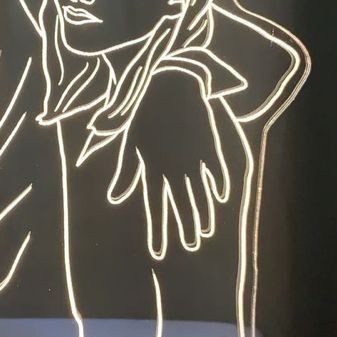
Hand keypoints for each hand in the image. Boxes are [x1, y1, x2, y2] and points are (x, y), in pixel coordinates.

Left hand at [107, 69, 232, 259]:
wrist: (170, 83)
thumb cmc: (144, 114)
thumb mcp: (130, 142)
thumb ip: (125, 172)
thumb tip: (115, 197)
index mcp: (152, 167)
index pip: (155, 207)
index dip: (157, 230)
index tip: (159, 252)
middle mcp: (174, 167)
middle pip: (181, 205)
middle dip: (184, 228)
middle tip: (189, 246)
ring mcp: (194, 158)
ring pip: (200, 193)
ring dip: (203, 213)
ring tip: (205, 232)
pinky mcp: (209, 145)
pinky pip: (216, 171)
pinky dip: (219, 185)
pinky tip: (221, 199)